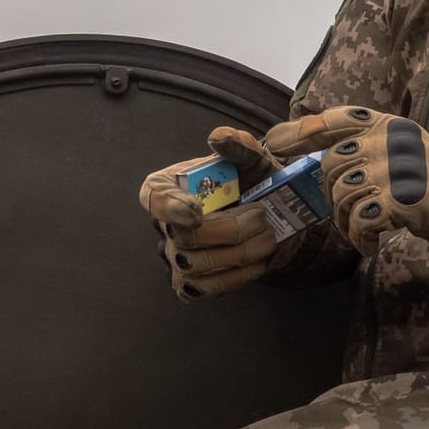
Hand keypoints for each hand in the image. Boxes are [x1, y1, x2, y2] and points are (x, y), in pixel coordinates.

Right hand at [140, 127, 288, 300]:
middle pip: (184, 238)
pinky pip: (206, 289)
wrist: (274, 218)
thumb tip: (219, 139)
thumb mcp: (253, 160)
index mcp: (169, 187)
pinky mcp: (191, 284)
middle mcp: (164, 226)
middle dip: (230, 230)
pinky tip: (259, 260)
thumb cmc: (254, 183)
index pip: (154, 198)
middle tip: (261, 216)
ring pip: (196, 266)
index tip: (197, 211)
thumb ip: (239, 145)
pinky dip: (238, 276)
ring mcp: (175, 258)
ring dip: (241, 252)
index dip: (170, 207)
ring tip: (268, 236)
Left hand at [264, 106, 428, 254]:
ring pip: (342, 196)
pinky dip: (360, 238)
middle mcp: (390, 140)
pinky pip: (360, 220)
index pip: (333, 120)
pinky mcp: (403, 199)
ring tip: (362, 229)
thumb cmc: (424, 178)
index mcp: (385, 125)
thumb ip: (358, 144)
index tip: (273, 144)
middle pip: (331, 167)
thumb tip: (301, 148)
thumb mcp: (397, 147)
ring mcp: (397, 169)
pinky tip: (370, 242)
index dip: (298, 132)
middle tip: (349, 210)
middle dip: (332, 194)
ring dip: (346, 221)